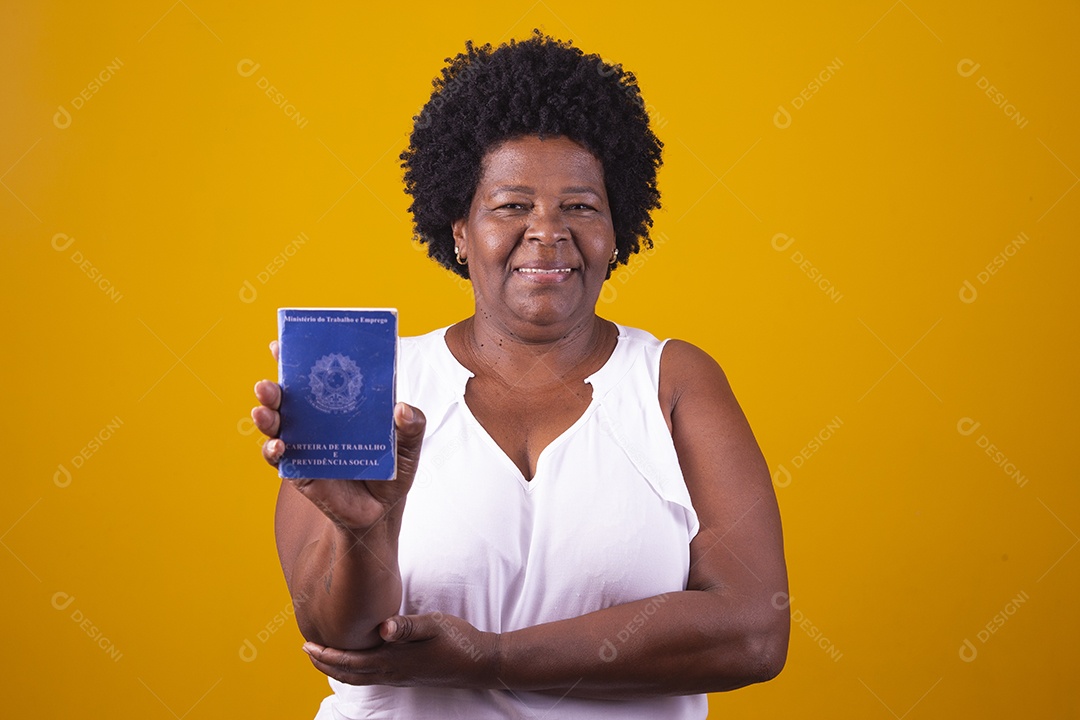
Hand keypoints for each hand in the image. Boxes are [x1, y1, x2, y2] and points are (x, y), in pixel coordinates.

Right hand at [251, 340, 425, 531]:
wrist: (381, 512)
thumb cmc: (392, 470)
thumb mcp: (409, 445)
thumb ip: (412, 425)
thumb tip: (401, 409)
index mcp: (340, 404)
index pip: (317, 375)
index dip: (298, 358)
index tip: (280, 343)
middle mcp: (317, 419)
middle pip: (289, 397)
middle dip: (274, 386)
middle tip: (268, 383)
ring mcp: (305, 443)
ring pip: (277, 423)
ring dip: (267, 414)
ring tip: (263, 409)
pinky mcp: (299, 469)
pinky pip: (279, 458)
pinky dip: (274, 450)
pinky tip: (279, 446)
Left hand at [302, 612, 499, 688]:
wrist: (477, 664)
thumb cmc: (456, 640)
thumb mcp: (433, 625)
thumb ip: (407, 626)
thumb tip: (382, 627)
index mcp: (393, 660)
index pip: (351, 662)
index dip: (327, 655)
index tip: (308, 645)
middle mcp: (391, 673)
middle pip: (349, 674)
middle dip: (325, 664)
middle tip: (307, 650)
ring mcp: (398, 677)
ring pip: (359, 678)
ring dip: (337, 668)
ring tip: (324, 656)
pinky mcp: (405, 676)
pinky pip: (370, 677)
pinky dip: (354, 670)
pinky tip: (356, 659)